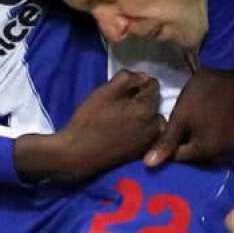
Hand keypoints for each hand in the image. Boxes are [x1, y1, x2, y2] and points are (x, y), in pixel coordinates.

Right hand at [15, 70, 161, 184]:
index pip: (152, 84)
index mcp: (147, 109)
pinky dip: (140, 129)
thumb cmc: (90, 121)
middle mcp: (155, 127)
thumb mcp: (106, 91)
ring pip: (151, 119)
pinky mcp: (142, 153)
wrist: (78, 155)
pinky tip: (121, 131)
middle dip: (140, 99)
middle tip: (119, 104)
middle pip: (153, 102)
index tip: (120, 89)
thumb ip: (128, 78)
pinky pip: (147, 134)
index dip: (136, 82)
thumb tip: (143, 76)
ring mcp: (149, 142)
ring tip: (121, 118)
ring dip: (141, 114)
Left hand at [145, 65, 233, 165]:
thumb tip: (149, 165)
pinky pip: (220, 138)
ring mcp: (233, 139)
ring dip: (198, 141)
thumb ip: (166, 143)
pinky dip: (210, 134)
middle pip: (198, 156)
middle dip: (184, 147)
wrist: (227, 71)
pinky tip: (203, 124)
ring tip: (187, 129)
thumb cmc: (200, 96)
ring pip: (209, 147)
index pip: (181, 159)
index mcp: (207, 152)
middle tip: (173, 133)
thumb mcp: (179, 119)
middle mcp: (223, 151)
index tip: (161, 137)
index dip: (168, 149)